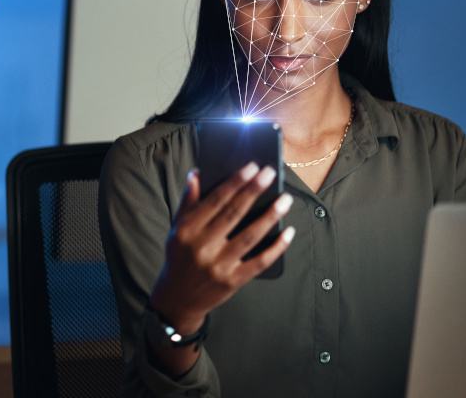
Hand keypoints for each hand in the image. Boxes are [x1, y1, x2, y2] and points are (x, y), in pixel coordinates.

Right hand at [148, 163, 295, 332]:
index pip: (215, 200)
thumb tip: (197, 173)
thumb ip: (188, 202)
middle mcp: (202, 247)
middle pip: (234, 213)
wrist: (177, 300)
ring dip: (270, 216)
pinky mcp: (232, 282)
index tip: (252, 166)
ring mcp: (218, 266)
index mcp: (187, 230)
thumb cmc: (180, 257)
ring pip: (250, 236)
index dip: (235, 182)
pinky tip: (288, 232)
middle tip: (270, 173)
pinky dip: (276, 247)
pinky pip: (259, 262)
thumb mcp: (176, 229)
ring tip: (285, 199)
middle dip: (254, 191)